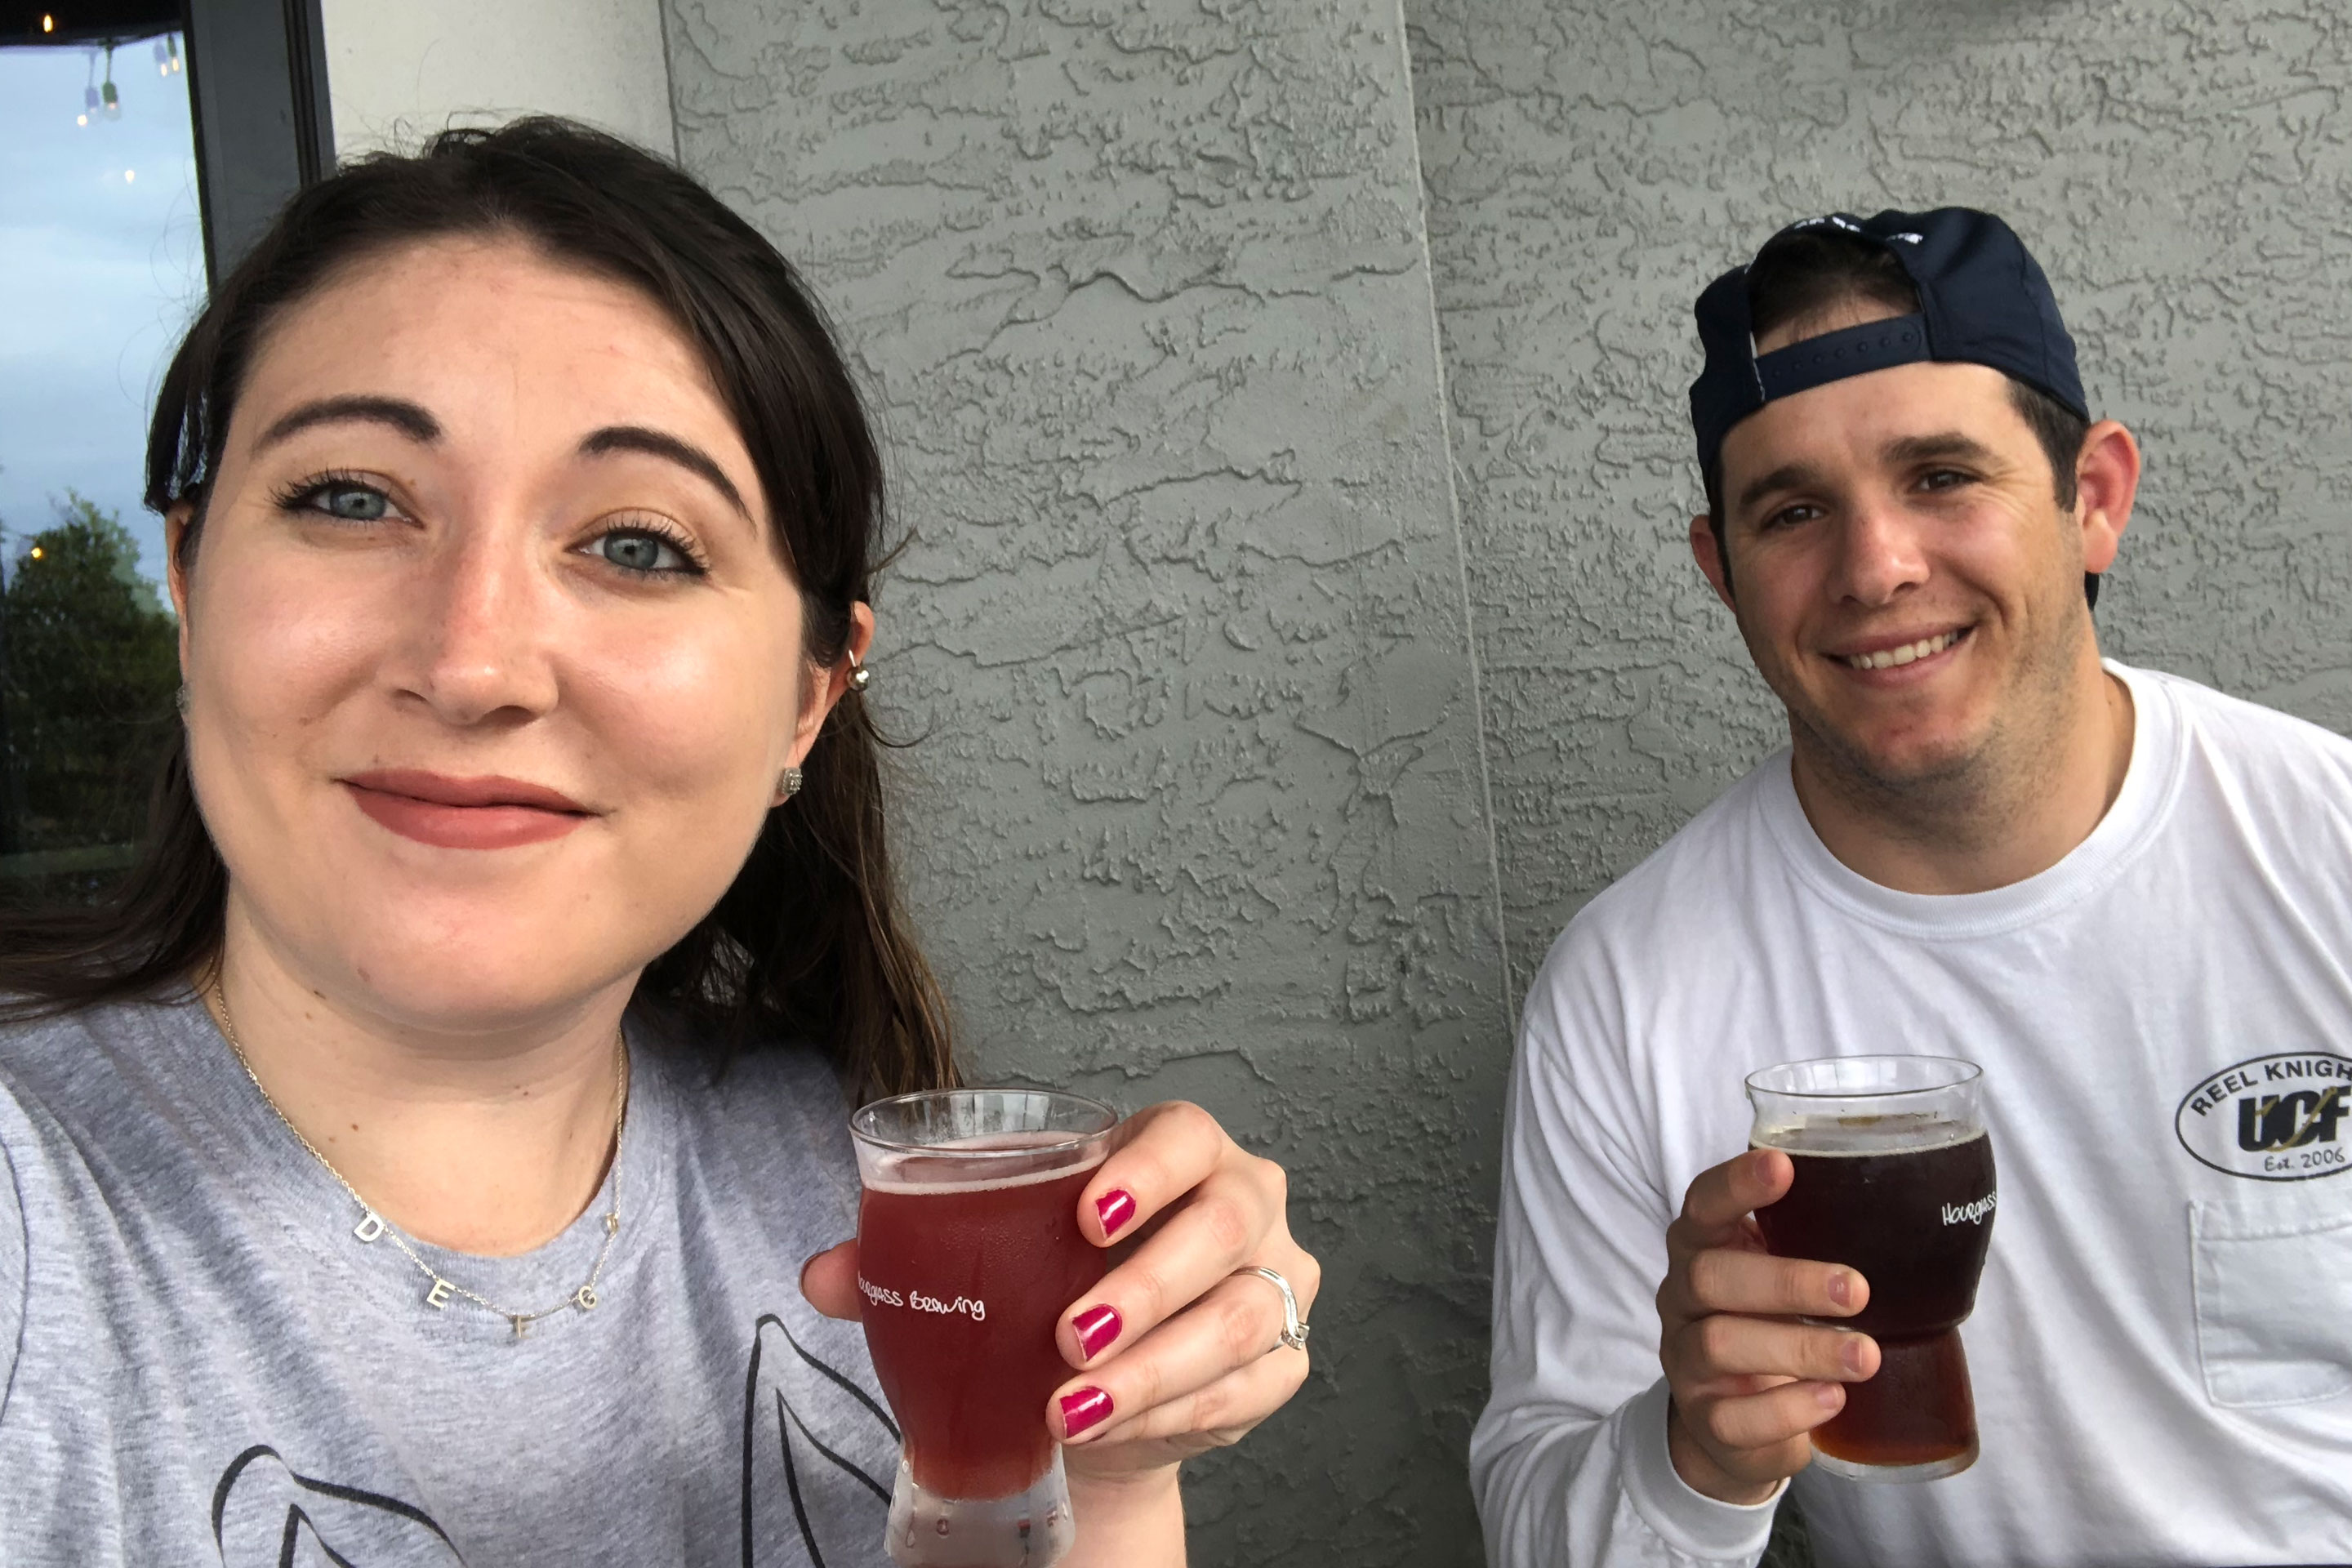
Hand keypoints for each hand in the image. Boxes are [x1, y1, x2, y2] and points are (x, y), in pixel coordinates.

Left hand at [800, 1100, 1317, 1483]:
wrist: (1102, 1388)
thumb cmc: (1051, 1288)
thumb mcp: (989, 1259)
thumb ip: (906, 1259)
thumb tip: (822, 1273)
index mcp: (1178, 1150)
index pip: (1184, 1134)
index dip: (1145, 1168)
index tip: (1084, 1212)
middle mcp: (1245, 1201)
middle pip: (1223, 1225)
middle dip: (1146, 1285)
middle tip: (1068, 1338)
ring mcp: (1277, 1280)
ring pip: (1243, 1315)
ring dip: (1155, 1368)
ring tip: (1072, 1406)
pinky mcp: (1284, 1360)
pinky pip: (1249, 1387)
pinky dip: (1174, 1414)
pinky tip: (1112, 1429)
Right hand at [1656, 1147, 1876, 1503]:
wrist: (1732, 1421)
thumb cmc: (1770, 1325)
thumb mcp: (1779, 1275)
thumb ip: (1809, 1242)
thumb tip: (1907, 1207)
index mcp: (1702, 1247)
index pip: (1702, 1204)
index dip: (1736, 1184)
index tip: (1784, 1167)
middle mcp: (1682, 1296)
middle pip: (1710, 1275)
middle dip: (1786, 1281)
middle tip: (1856, 1290)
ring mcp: (1685, 1359)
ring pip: (1720, 1343)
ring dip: (1800, 1348)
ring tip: (1866, 1356)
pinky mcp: (1703, 1418)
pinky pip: (1732, 1416)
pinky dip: (1788, 1408)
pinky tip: (1833, 1399)